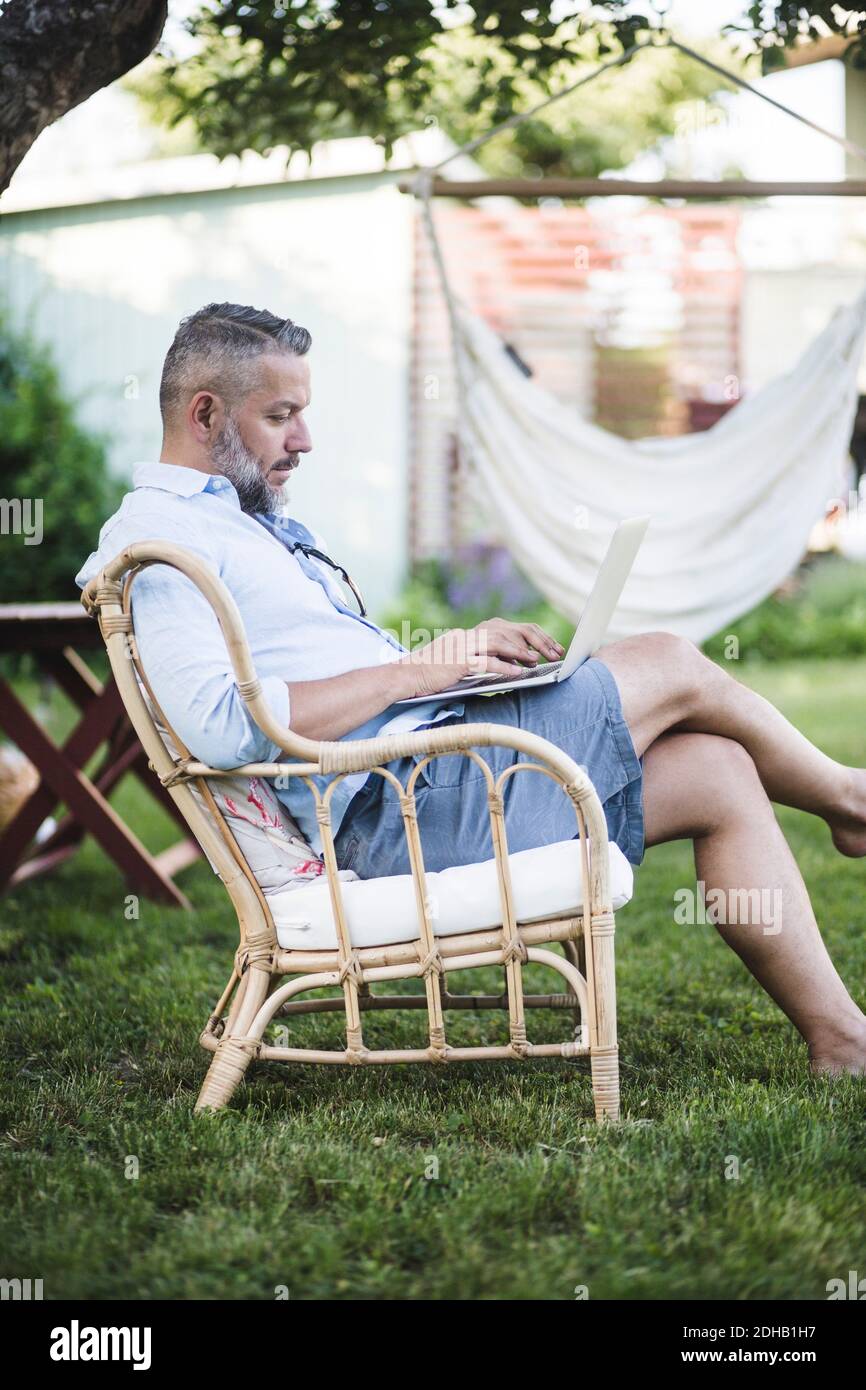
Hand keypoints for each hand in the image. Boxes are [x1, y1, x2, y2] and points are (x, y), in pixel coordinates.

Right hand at [397, 619, 564, 697]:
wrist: (404, 677)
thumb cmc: (423, 675)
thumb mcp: (448, 662)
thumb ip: (466, 660)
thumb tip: (489, 666)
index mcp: (460, 636)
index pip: (493, 631)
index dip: (513, 639)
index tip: (527, 647)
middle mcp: (462, 637)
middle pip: (500, 633)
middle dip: (521, 643)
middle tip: (538, 653)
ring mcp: (460, 648)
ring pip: (497, 644)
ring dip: (518, 653)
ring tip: (533, 661)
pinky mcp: (458, 662)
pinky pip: (487, 662)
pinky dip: (505, 667)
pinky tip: (517, 673)